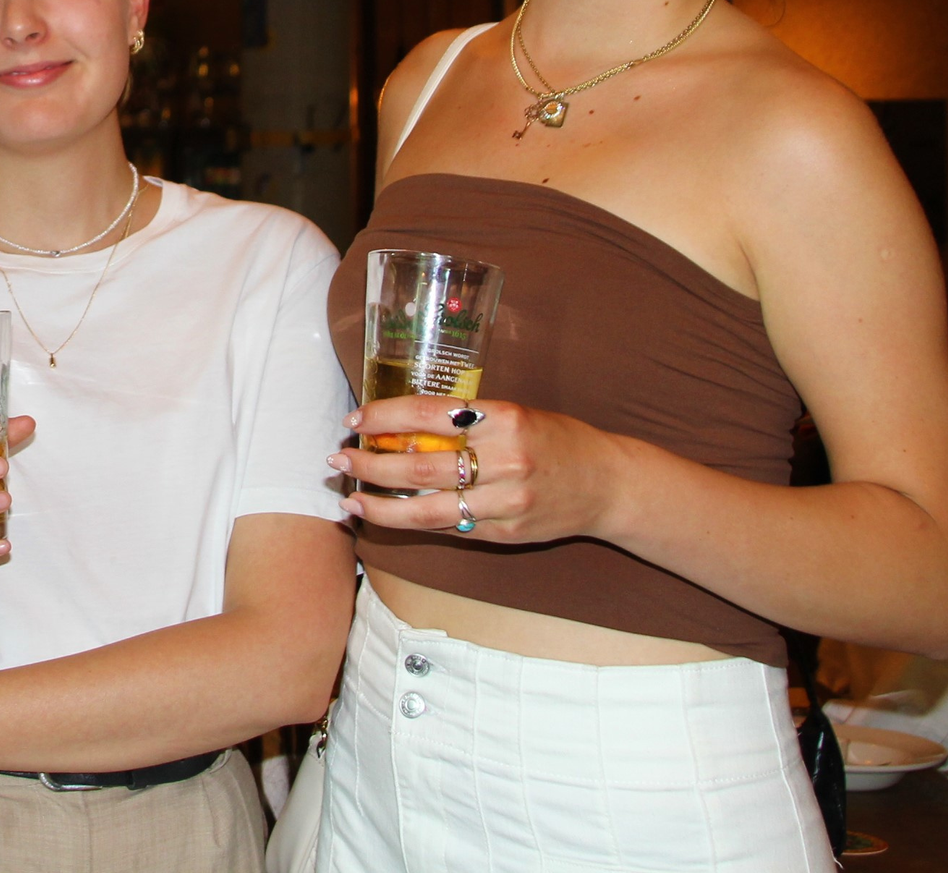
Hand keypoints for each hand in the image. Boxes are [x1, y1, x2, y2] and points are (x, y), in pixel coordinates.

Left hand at [330, 394, 627, 542]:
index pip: (428, 414)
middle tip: (339, 459)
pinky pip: (449, 528)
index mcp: (503, 417)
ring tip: (350, 500)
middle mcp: (505, 460)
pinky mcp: (505, 533)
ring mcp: (506, 502)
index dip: (384, 417)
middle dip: (371, 464)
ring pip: (428, 508)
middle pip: (421, 464)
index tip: (355, 419)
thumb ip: (465, 420)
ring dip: (382, 506)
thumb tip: (399, 426)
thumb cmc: (556, 438)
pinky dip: (414, 523)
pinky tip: (389, 517)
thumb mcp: (513, 413)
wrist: (608, 484)